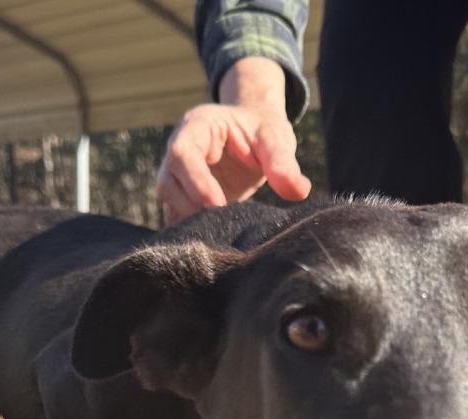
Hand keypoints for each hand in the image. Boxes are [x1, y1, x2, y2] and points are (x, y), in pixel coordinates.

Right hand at [156, 57, 310, 224]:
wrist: (254, 134)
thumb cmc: (262, 131)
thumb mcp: (276, 139)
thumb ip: (284, 162)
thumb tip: (299, 191)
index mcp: (198, 126)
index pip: (183, 152)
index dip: (196, 181)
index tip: (218, 205)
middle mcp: (179, 148)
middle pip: (168, 181)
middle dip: (190, 206)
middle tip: (219, 226)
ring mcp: (177, 174)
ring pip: (168, 201)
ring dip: (187, 221)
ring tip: (215, 236)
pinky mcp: (183, 196)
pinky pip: (175, 215)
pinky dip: (188, 230)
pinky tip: (209, 243)